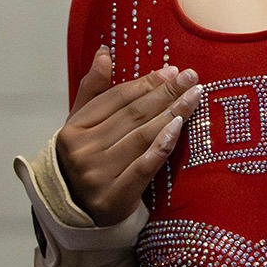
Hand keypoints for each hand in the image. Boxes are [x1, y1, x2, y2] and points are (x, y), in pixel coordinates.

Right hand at [55, 48, 200, 225]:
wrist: (76, 214)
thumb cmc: (84, 161)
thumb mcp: (79, 126)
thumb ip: (92, 90)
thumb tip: (105, 52)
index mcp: (72, 131)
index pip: (115, 100)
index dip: (145, 83)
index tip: (171, 70)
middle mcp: (82, 152)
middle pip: (132, 116)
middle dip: (165, 93)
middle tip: (191, 77)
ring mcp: (98, 176)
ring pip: (141, 137)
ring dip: (172, 113)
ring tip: (194, 96)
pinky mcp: (115, 198)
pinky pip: (144, 167)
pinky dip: (162, 145)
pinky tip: (179, 127)